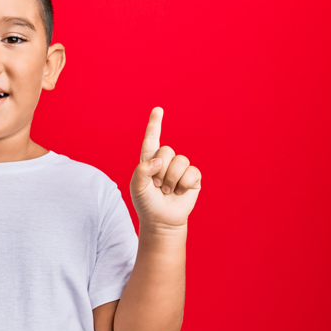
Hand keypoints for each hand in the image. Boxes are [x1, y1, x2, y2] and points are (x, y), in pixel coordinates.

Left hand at [129, 107, 201, 230]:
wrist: (161, 220)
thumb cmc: (146, 203)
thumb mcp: (137, 187)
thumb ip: (142, 171)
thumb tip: (159, 160)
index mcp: (149, 160)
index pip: (152, 139)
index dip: (155, 124)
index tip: (158, 110)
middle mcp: (165, 161)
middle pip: (167, 150)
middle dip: (161, 170)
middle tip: (157, 186)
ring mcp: (180, 168)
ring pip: (180, 161)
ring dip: (172, 180)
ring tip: (167, 191)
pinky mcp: (193, 177)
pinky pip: (192, 172)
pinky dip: (184, 185)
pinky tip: (179, 192)